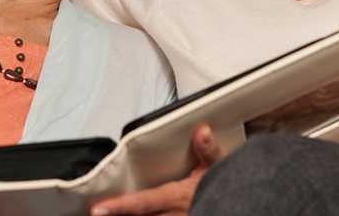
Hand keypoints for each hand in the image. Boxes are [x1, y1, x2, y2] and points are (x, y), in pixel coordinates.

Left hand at [90, 124, 222, 215]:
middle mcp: (175, 215)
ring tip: (106, 214)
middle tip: (94, 212)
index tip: (97, 209)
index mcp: (179, 197)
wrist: (244, 205)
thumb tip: (201, 131)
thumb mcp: (221, 167)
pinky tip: (132, 215)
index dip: (120, 206)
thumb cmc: (229, 187)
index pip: (145, 202)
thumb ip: (208, 150)